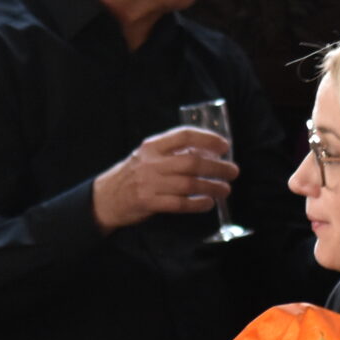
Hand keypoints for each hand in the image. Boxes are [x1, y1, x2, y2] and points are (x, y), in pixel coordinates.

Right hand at [91, 126, 235, 232]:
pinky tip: (208, 203)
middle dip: (217, 167)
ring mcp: (150, 183)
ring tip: (225, 189)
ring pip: (189, 184)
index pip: (184, 135)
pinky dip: (197, 204)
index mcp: (152, 146)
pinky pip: (179, 204)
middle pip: (192, 162)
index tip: (224, 146)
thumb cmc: (132, 175)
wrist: (105, 197)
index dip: (208, 139)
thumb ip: (171, 152)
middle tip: (233, 171)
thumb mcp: (147, 156)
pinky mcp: (149, 202)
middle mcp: (152, 162)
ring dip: (211, 187)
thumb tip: (206, 153)